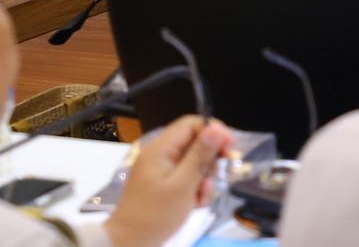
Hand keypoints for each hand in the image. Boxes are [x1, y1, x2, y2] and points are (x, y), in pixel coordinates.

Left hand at [104, 116, 232, 246]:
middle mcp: (160, 155)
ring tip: (202, 197)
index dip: (213, 132)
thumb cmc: (156, 215)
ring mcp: (160, 170)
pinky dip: (195, 188)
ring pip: (193, 162)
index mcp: (160, 149)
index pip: (192, 124)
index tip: (229, 149)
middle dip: (210, 161)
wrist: (129, 244)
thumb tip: (216, 128)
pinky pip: (186, 177)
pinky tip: (196, 203)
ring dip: (204, 178)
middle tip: (214, 180)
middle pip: (195, 143)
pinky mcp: (163, 184)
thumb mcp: (183, 184)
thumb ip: (200, 155)